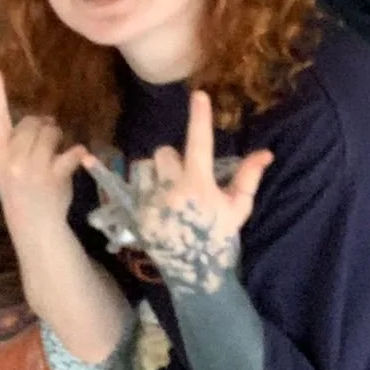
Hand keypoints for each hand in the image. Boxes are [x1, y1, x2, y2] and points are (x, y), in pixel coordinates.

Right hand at [0, 68, 90, 227]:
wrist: (33, 223)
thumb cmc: (19, 189)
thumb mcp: (5, 165)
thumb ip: (13, 141)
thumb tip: (38, 117)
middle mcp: (11, 158)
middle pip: (31, 122)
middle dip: (42, 126)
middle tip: (46, 142)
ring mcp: (31, 168)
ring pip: (50, 131)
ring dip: (58, 137)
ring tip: (57, 152)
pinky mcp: (53, 176)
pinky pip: (71, 152)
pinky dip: (78, 153)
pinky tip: (79, 158)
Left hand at [122, 91, 272, 291]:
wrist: (195, 273)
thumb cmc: (219, 238)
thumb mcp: (238, 209)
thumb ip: (248, 177)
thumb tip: (266, 152)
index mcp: (199, 186)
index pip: (199, 144)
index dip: (199, 119)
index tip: (198, 95)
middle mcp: (172, 190)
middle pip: (165, 153)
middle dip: (173, 161)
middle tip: (184, 180)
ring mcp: (151, 202)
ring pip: (144, 167)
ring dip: (155, 173)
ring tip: (168, 195)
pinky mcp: (136, 213)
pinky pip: (123, 185)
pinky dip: (120, 179)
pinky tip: (102, 169)